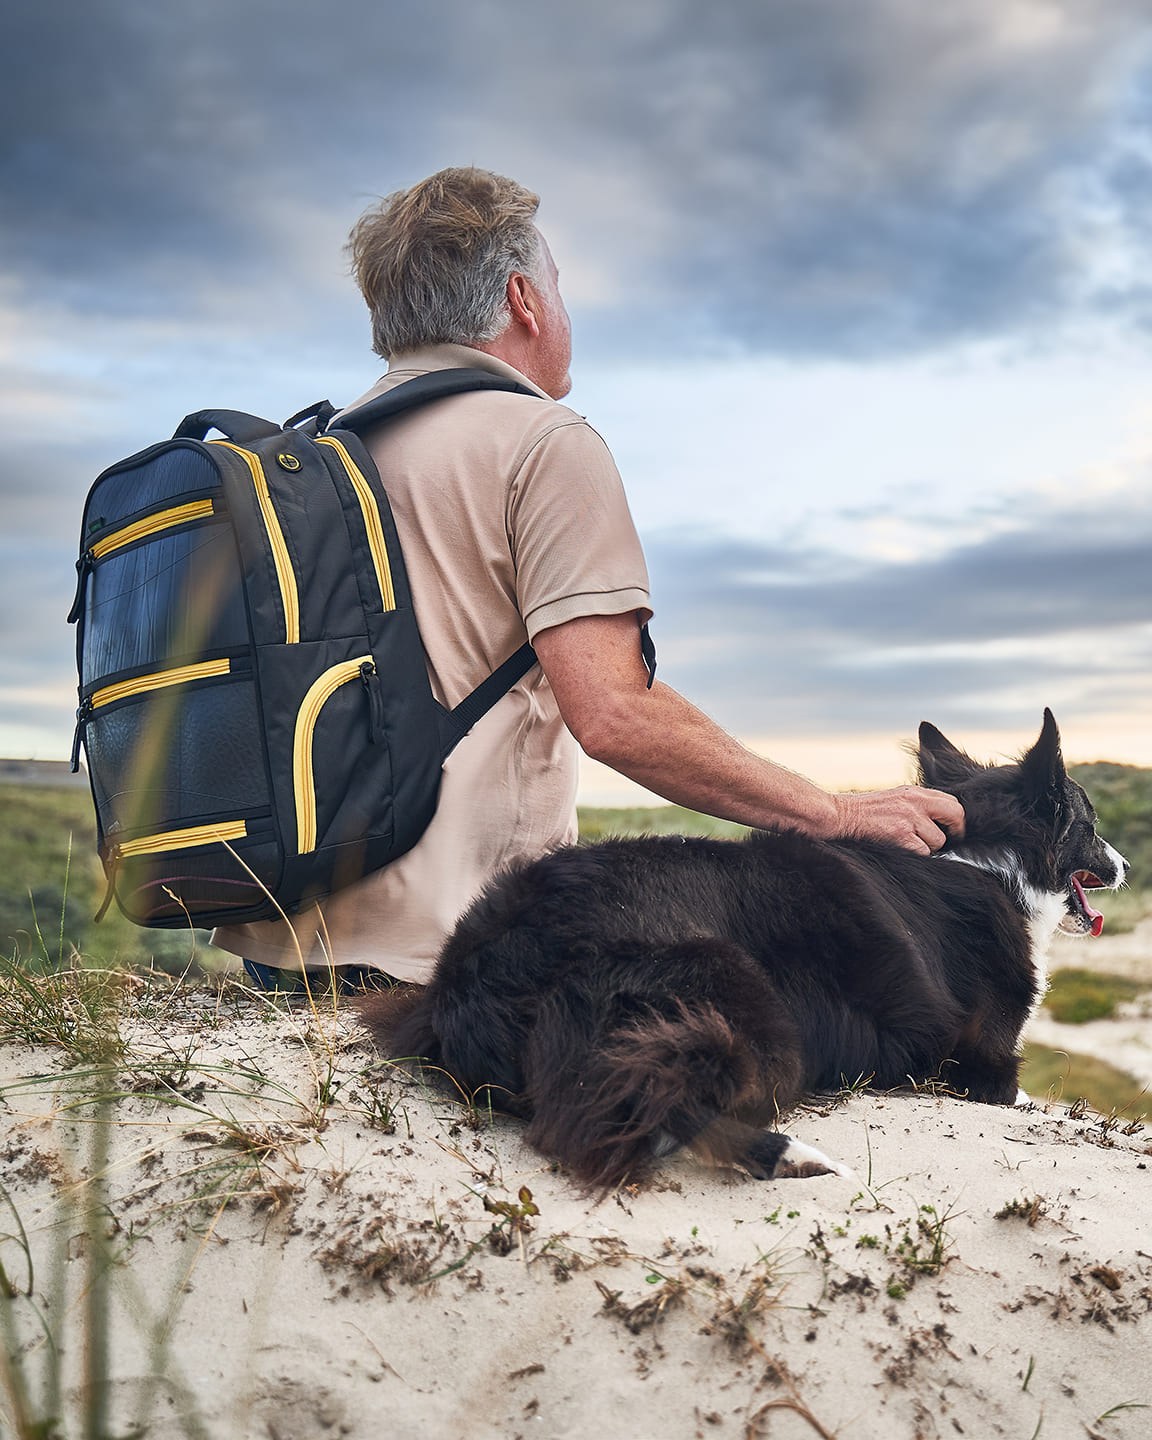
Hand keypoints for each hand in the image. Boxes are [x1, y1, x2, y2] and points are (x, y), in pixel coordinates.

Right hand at [830, 785, 963, 854]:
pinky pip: (923, 852)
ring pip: (939, 840)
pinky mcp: (901, 835)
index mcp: (914, 792)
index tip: (949, 829)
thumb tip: (940, 821)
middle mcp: (915, 801)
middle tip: (947, 842)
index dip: (954, 818)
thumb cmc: (864, 812)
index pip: (952, 802)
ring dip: (928, 848)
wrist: (839, 816)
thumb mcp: (894, 798)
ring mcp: (909, 818)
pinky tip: (899, 849)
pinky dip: (914, 855)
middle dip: (955, 831)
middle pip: (956, 815)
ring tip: (909, 844)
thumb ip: (917, 805)